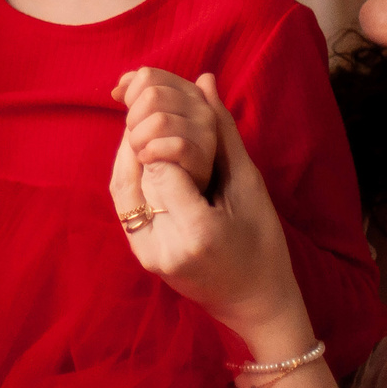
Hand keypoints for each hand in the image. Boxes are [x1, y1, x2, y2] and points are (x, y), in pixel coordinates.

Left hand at [111, 72, 310, 356]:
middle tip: (153, 110)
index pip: (163, 163)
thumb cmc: (264, 246)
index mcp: (198, 232)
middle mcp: (164, 247)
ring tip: (149, 129)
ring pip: (122, 186)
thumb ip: (223, 133)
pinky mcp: (140, 257)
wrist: (255, 305)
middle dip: (141, 135)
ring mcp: (147, 256)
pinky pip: (124, 204)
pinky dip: (131, 173)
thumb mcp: (250, 186)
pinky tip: (145, 156)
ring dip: (130, 150)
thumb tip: (203, 82)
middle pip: (135, 173)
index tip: (176, 115)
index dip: (164, 134)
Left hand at [114, 66, 220, 196]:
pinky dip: (153, 153)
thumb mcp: (143, 122)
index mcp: (187, 92)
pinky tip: (148, 160)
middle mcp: (201, 106)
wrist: (171, 193)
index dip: (130, 94)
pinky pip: (174, 146)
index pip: (148, 76)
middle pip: (152, 95)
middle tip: (137, 140)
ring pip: (160, 121)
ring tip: (142, 152)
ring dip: (139, 140)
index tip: (130, 113)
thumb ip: (134, 99)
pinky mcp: (204, 158)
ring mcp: (206, 132)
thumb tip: (117, 89)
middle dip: (134, 120)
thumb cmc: (156, 153)